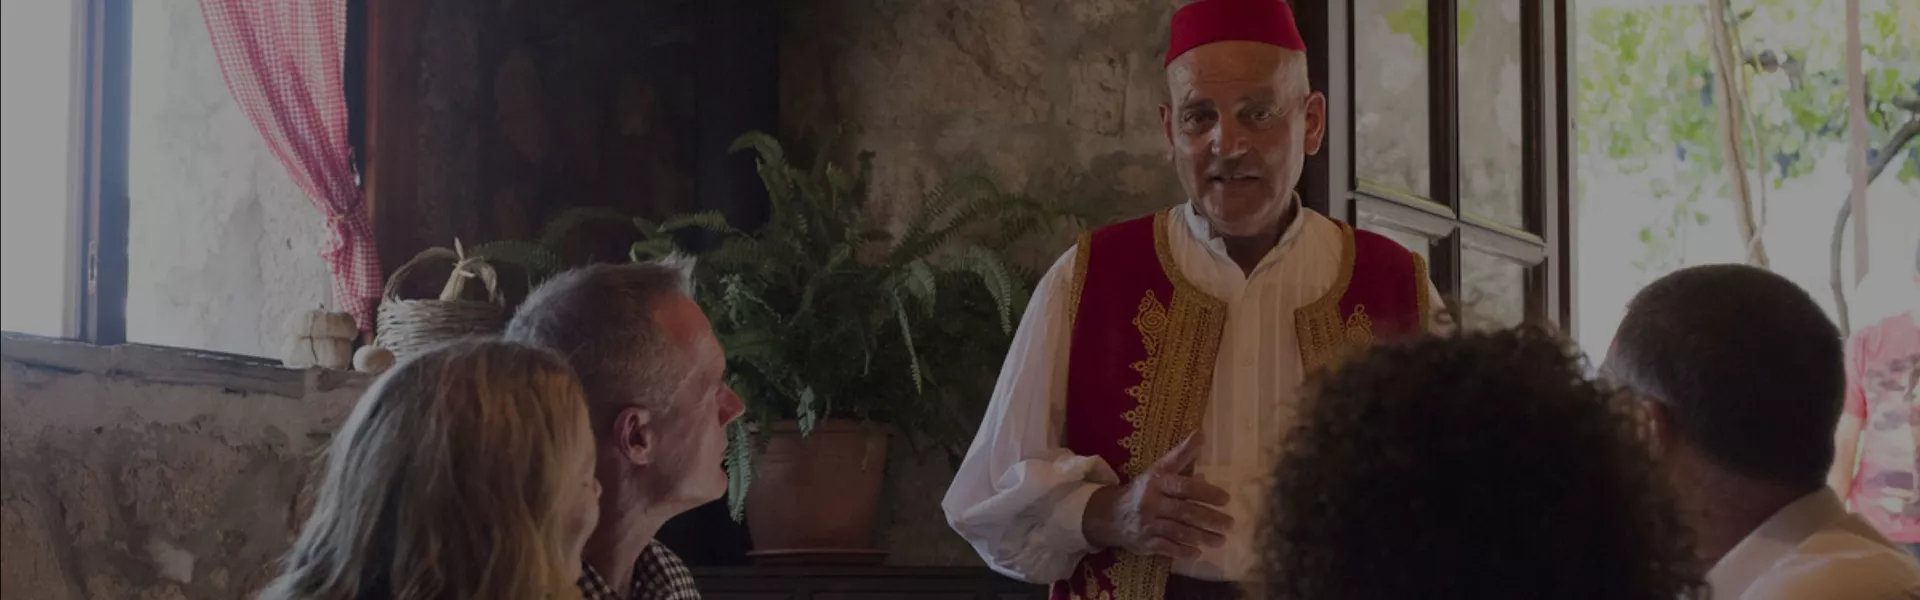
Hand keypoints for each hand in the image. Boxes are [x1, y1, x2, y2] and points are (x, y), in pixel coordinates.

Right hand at [1081, 430, 1233, 559]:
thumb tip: (1201, 435)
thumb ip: (1181, 456)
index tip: (1226, 498)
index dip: (1205, 492)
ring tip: (1221, 540)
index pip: (1183, 486)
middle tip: (1230, 523)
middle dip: (1209, 518)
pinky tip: (1198, 553)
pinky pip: (1167, 549)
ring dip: (1202, 537)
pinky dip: (1183, 552)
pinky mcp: (1145, 543)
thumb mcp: (1158, 470)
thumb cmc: (1142, 490)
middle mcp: (1152, 503)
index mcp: (1156, 483)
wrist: (1108, 515)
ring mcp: (1148, 524)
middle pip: (1184, 511)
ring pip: (1178, 532)